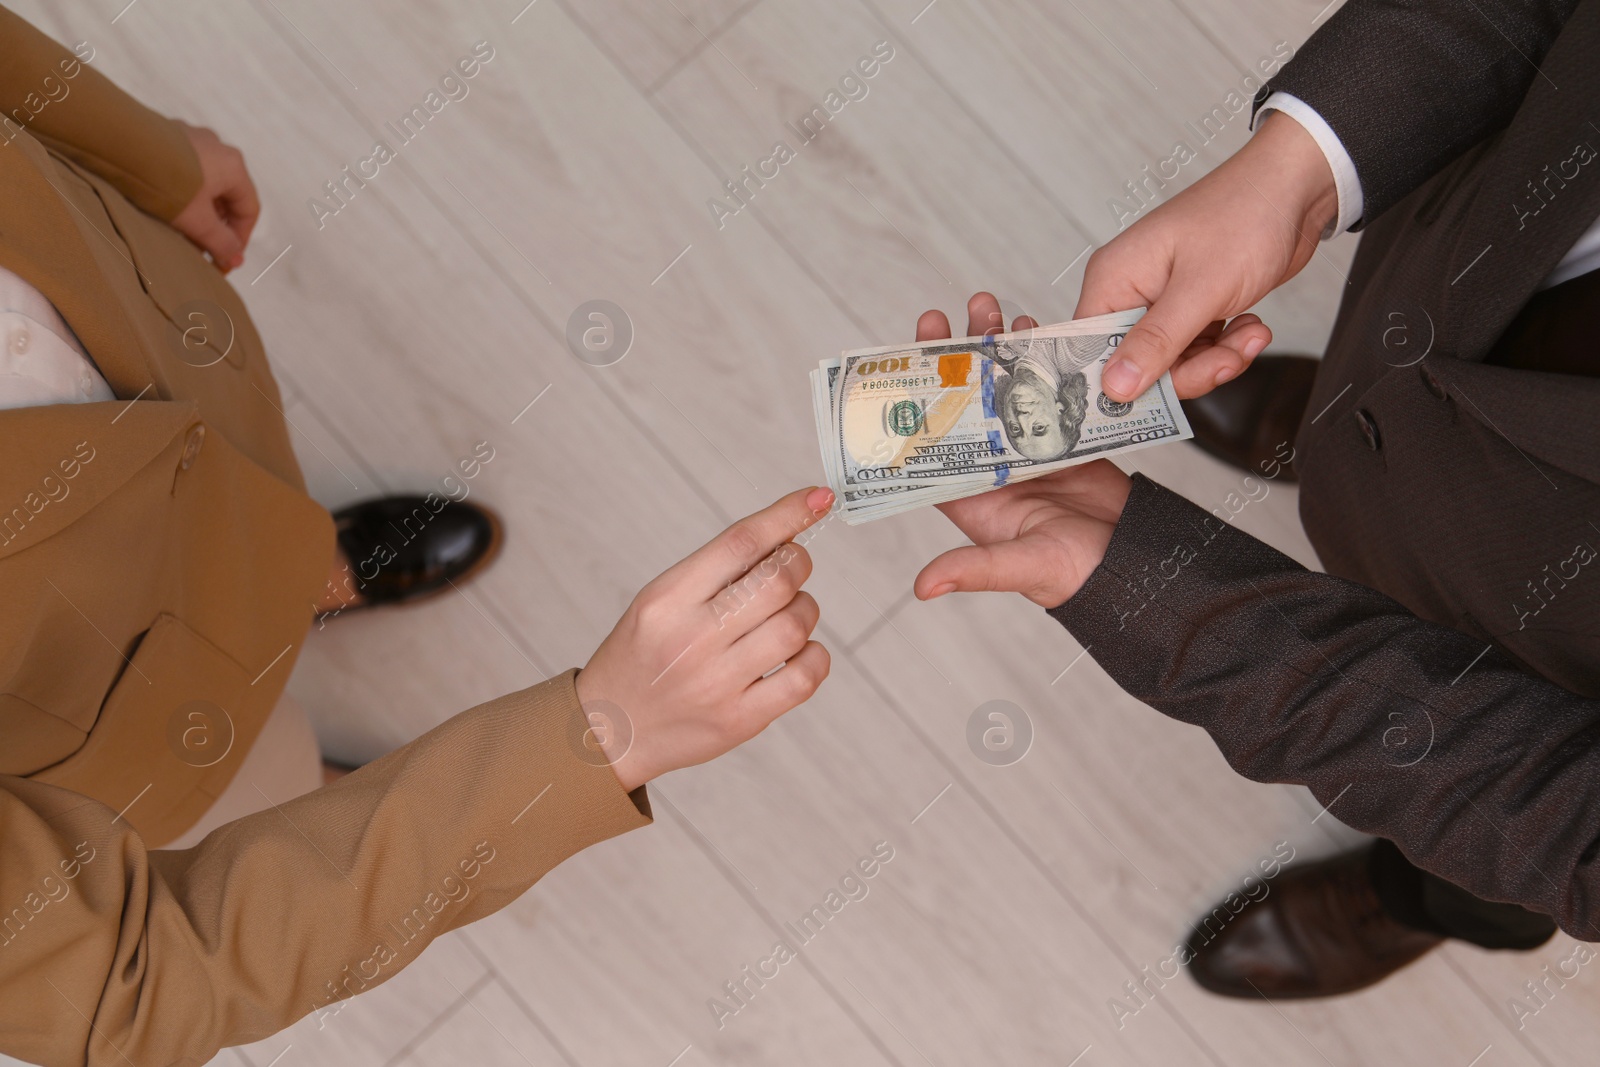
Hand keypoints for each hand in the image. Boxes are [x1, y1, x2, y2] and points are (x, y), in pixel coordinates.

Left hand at [170, 122, 259, 272]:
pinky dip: (182, 191)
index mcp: (234, 166)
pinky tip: (164, 203)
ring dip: (199, 210)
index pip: (248, 210)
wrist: (120, 145)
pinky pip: (184, 169)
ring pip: (205, 182)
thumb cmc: (165, 183)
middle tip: (201, 248)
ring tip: (181, 228)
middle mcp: (218, 147)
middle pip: (227, 196)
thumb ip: (220, 242)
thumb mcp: (196, 220)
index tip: (225, 259)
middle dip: (217, 226)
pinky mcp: (168, 133)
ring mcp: (192, 137)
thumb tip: (235, 258)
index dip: (239, 240)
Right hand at [576, 487, 833, 790]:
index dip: (786, 514)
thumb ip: (715, 573)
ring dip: (805, 611)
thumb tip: (787, 535)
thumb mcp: (659, 602)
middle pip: (778, 581)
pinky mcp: (739, 720)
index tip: (818, 498)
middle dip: (797, 565)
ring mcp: (716, 683)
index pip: (740, 543)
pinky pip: (804, 677)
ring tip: (785, 615)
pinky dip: (813, 656)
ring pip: (795, 625)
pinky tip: (796, 653)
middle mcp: (691, 638)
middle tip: (790, 570)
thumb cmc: (642, 656)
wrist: (610, 732)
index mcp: (667, 599)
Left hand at [913, 294, 1131, 606]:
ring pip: (999, 386)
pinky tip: (1029, 325)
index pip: (929, 441)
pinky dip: (1035, 356)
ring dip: (991, 346)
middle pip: (959, 403)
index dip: (914, 401)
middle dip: (948, 359)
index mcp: (970, 495)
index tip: (904, 361)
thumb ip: (974, 569)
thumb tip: (925, 586)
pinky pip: (1042, 386)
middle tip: (941, 317)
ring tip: (985, 306)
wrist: (1135, 562)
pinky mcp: (1060, 435)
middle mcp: (990, 467)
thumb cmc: (1074, 573)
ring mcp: (1026, 447)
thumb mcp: (1020, 567)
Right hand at [1083, 110, 1338, 402]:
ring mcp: (1161, 301)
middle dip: (1187, 372)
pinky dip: (1227, 347)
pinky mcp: (1190, 308)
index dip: (1114, 384)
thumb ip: (1157, 342)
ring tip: (1249, 336)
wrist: (1295, 189)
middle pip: (1136, 366)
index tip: (1151, 404)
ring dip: (1216, 359)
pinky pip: (1197, 350)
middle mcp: (1130, 293)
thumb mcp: (1201, 288)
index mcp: (1114, 281)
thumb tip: (1114, 387)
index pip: (1089, 351)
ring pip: (1172, 364)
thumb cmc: (1243, 217)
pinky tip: (1250, 327)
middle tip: (1224, 361)